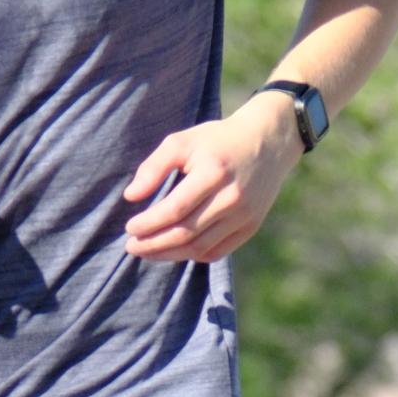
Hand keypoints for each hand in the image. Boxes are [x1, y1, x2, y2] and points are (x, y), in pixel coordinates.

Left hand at [121, 96, 304, 261]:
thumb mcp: (183, 141)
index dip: (149, 223)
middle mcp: (232, 197)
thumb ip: (154, 166)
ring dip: (169, 254)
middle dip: (154, 245)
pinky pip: (217, 252)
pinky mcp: (251, 226)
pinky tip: (174, 250)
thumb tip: (131, 196)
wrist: (268, 142)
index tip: (130, 228)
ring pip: (200, 248)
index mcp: (213, 172)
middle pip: (186, 233)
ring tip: (147, 251)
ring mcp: (244, 215)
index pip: (175, 209)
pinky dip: (192, 255)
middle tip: (132, 246)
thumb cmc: (217, 141)